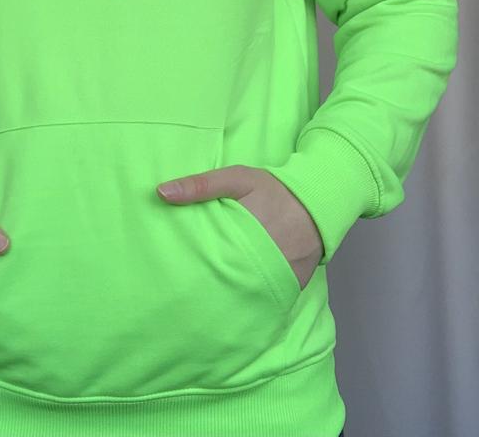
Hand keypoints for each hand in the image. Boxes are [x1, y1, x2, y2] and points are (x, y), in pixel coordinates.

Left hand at [156, 164, 322, 289]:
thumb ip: (200, 185)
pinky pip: (262, 297)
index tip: (169, 267)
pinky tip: (229, 300)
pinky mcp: (289, 288)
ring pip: (240, 292)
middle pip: (221, 278)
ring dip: (222, 292)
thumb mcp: (237, 179)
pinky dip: (247, 297)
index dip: (187, 264)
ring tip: (199, 299)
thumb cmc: (273, 190)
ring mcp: (276, 277)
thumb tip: (161, 192)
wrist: (318, 205)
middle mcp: (259, 260)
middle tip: (178, 287)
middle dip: (201, 282)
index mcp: (242, 233)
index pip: (206, 256)